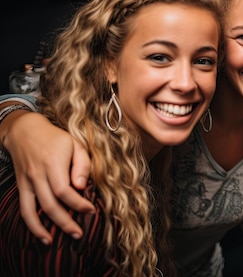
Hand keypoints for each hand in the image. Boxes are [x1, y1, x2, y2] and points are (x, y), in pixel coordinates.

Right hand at [4, 112, 93, 243]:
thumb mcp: (75, 144)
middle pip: (50, 204)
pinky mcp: (22, 187)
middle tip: (80, 234)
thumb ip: (82, 164)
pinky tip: (43, 237)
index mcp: (53, 163)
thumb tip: (81, 186)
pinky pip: (24, 209)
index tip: (91, 210)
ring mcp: (28, 182)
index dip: (78, 203)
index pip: (64, 190)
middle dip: (66, 222)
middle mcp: (38, 175)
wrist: (24, 131)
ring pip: (34, 211)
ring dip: (47, 229)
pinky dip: (31, 226)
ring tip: (60, 241)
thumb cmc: (56, 138)